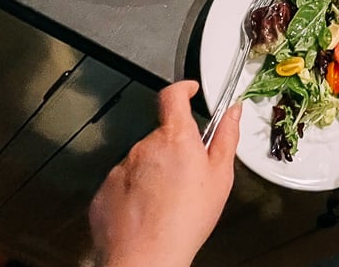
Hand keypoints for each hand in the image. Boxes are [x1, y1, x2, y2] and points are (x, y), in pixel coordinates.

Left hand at [89, 81, 240, 266]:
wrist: (146, 258)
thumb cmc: (185, 221)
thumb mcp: (220, 177)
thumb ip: (227, 137)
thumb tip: (233, 112)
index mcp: (175, 138)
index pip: (173, 96)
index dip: (182, 89)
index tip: (188, 90)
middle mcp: (144, 147)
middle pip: (161, 136)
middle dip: (173, 150)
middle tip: (187, 176)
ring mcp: (121, 168)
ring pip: (142, 161)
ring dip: (153, 173)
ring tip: (167, 202)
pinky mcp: (105, 190)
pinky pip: (123, 183)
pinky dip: (135, 192)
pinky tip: (147, 212)